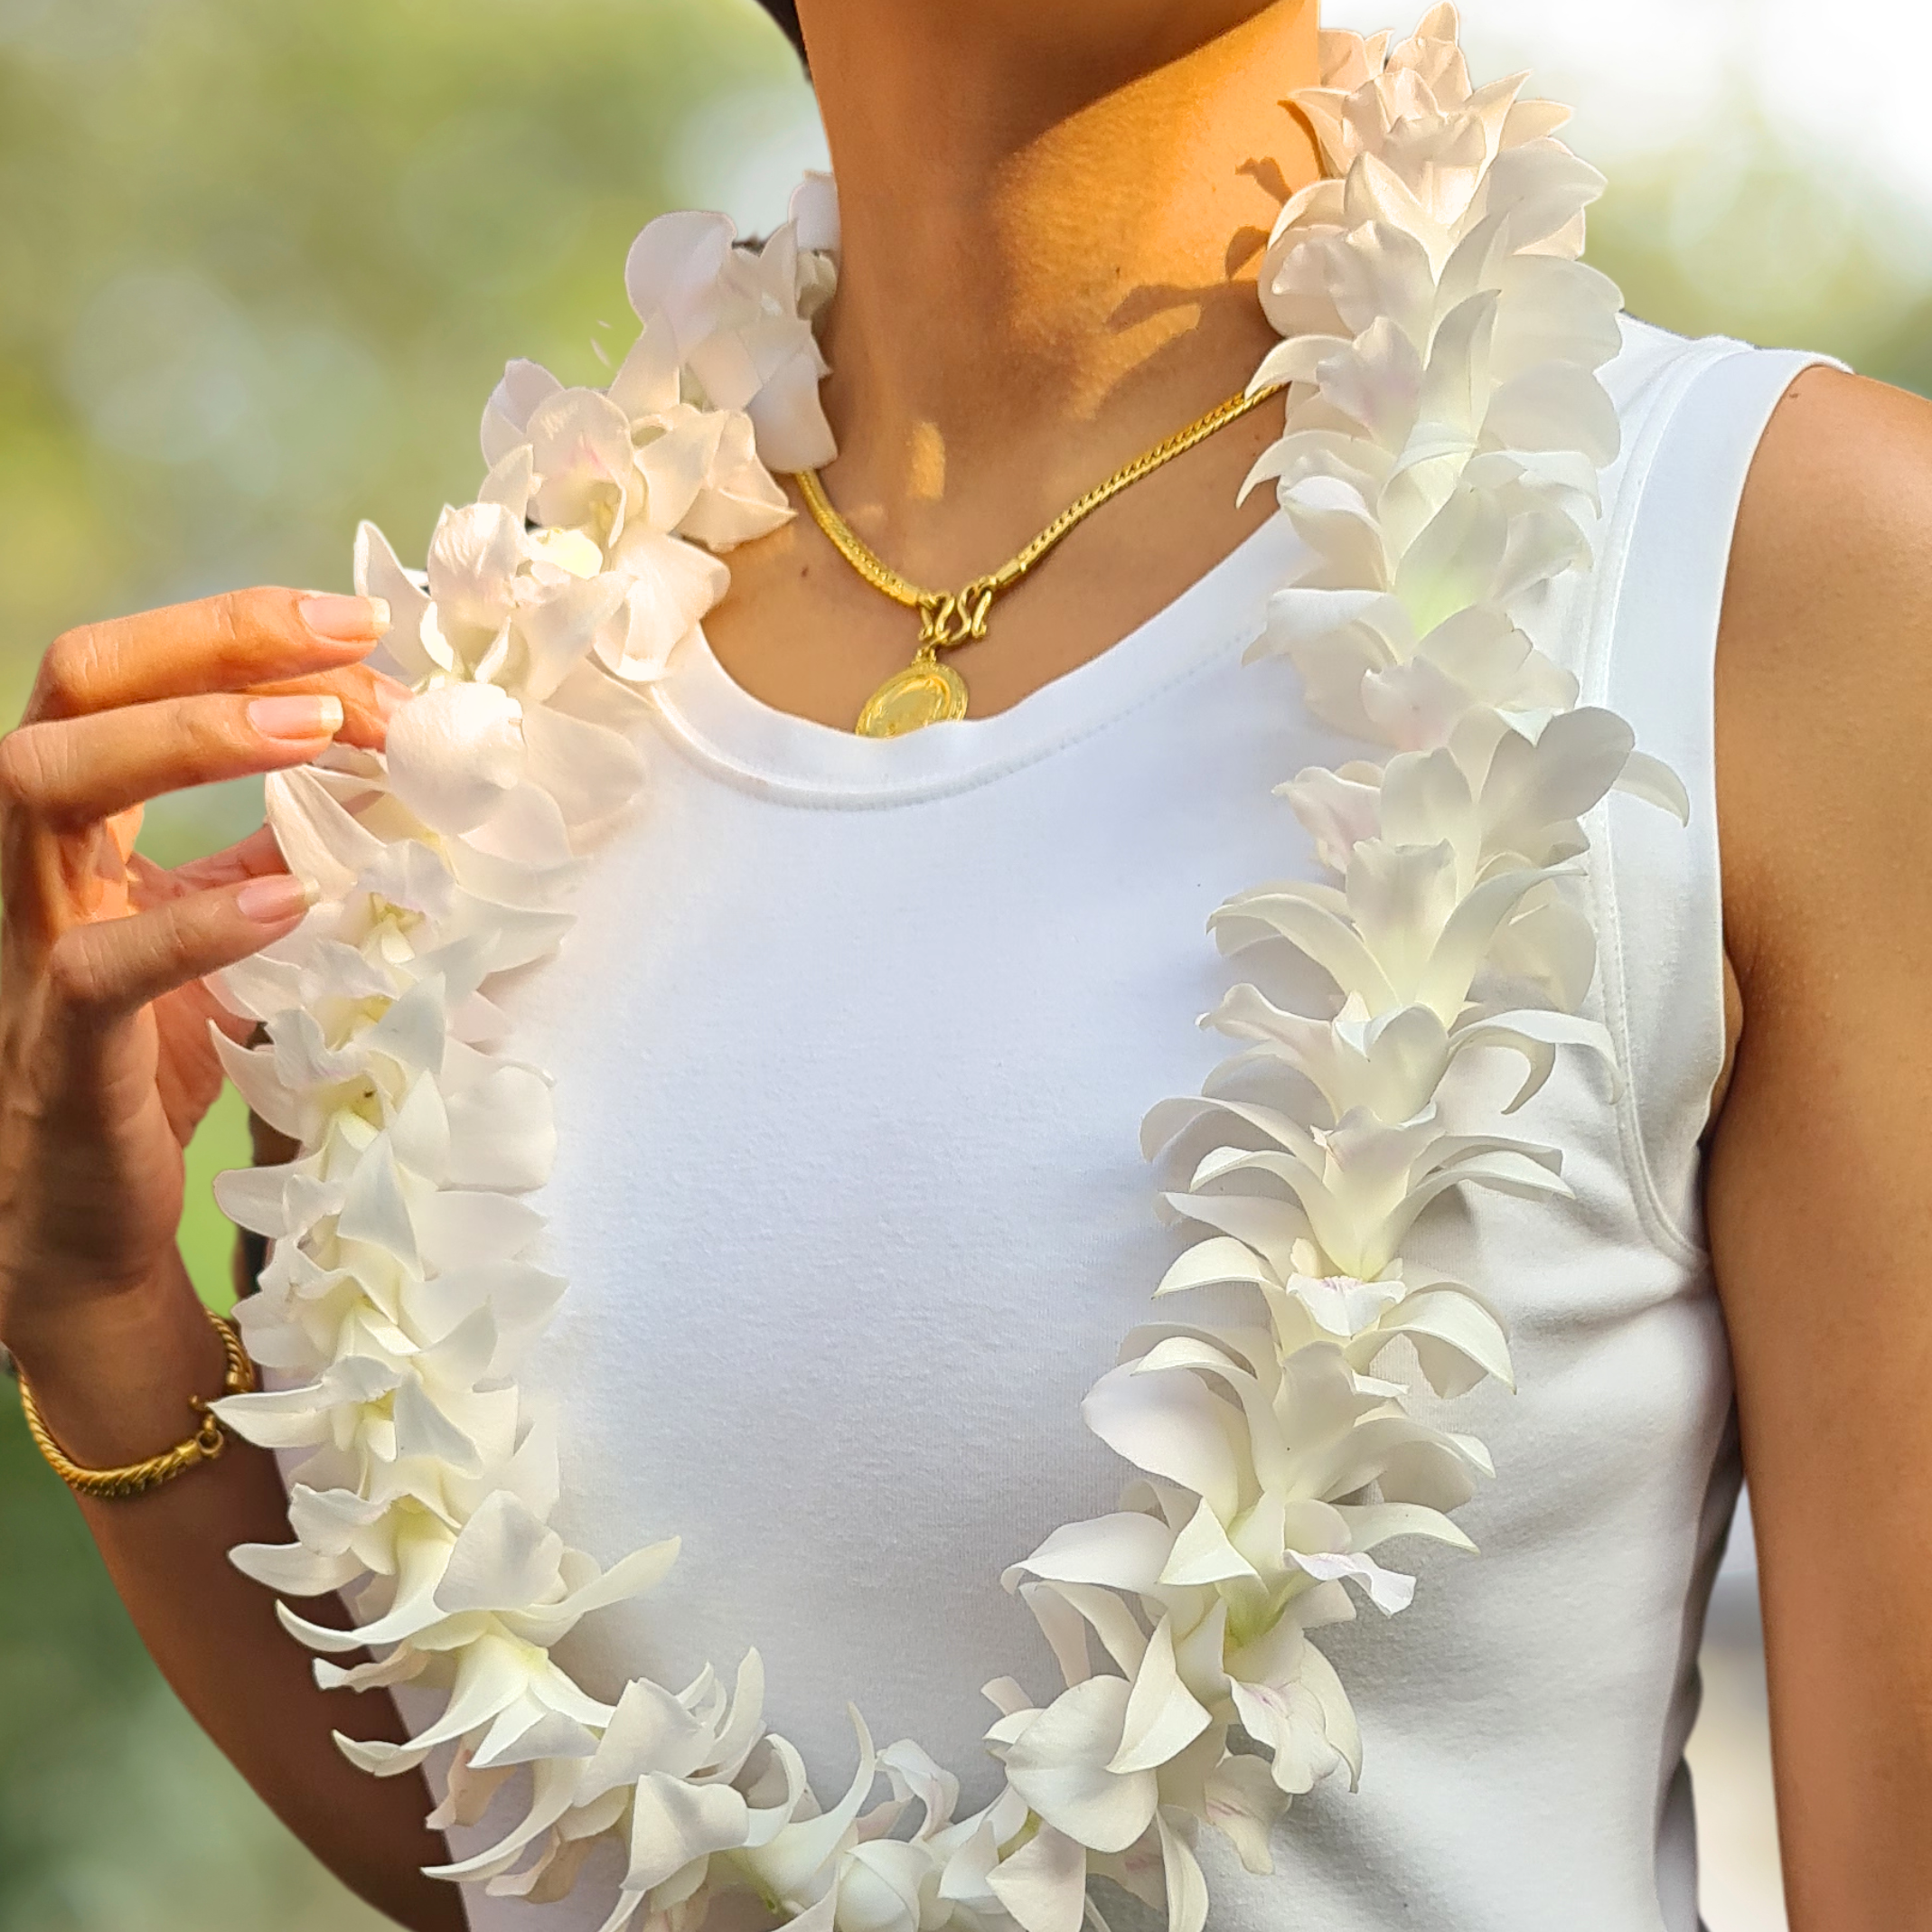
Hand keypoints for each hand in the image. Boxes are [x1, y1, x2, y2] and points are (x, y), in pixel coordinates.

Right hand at [0, 588, 403, 1361]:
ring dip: (185, 738)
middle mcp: (31, 863)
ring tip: (320, 726)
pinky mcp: (59, 1048)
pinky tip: (297, 899)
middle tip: (348, 642)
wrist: (87, 1217)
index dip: (232, 631)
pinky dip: (200, 926)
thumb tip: (380, 774)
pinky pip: (103, 967)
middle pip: (69, 691)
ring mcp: (28, 949)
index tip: (359, 626)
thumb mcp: (220, 926)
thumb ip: (269, 848)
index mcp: (76, 825)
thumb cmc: (149, 1057)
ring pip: (39, 788)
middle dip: (206, 645)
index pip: (122, 676)